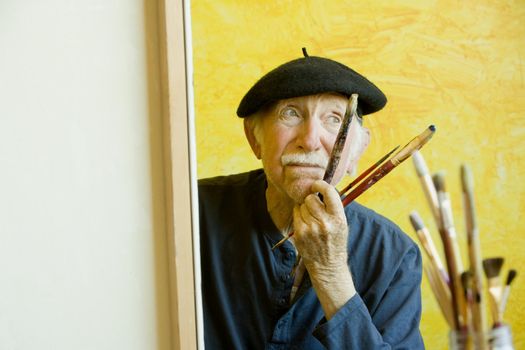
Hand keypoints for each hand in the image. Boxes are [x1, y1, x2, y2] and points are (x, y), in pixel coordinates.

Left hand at [292, 180, 355, 318]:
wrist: (328, 266)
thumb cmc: (335, 242)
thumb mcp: (342, 224)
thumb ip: (333, 207)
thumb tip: (320, 188)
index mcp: (338, 218)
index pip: (328, 192)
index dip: (320, 185)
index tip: (317, 185)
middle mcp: (324, 223)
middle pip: (310, 198)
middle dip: (311, 200)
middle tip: (315, 208)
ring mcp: (310, 228)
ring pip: (301, 206)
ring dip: (304, 208)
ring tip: (312, 219)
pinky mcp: (300, 233)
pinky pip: (295, 214)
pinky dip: (299, 215)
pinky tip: (306, 223)